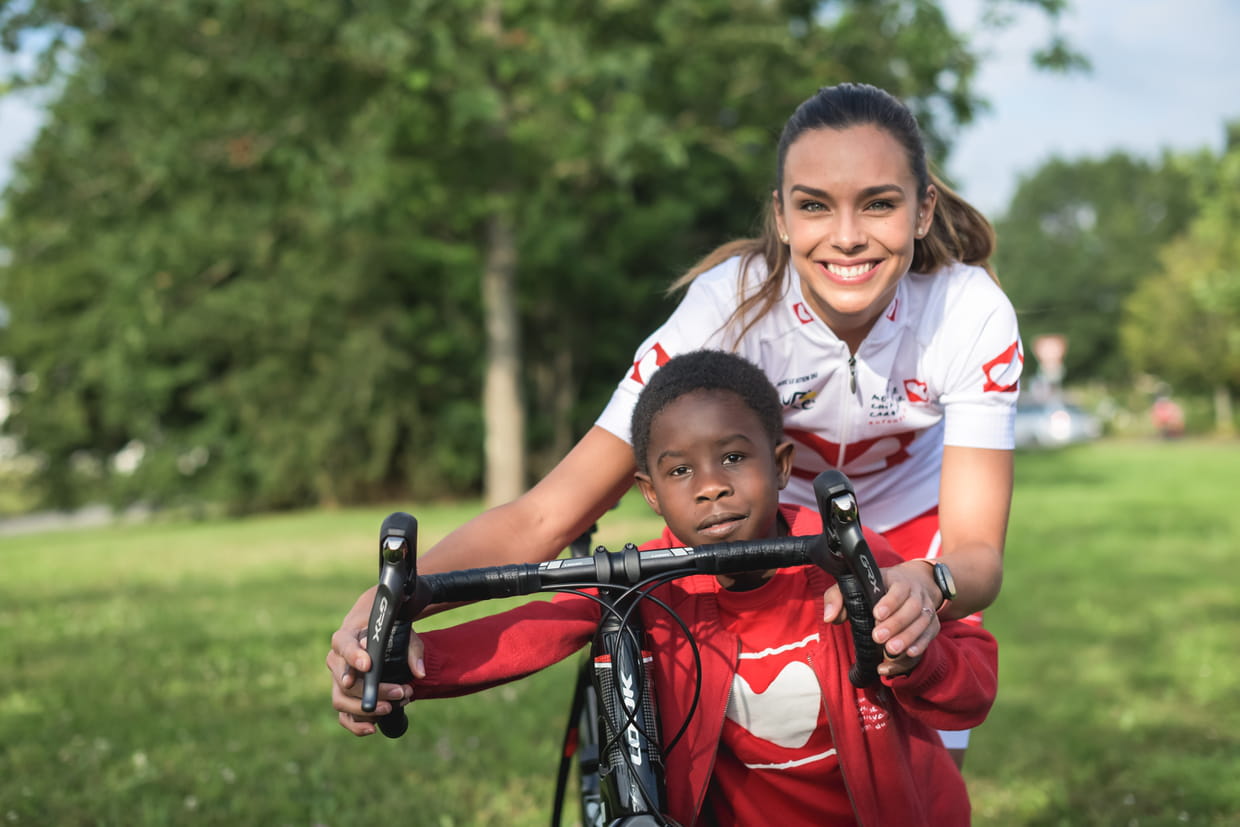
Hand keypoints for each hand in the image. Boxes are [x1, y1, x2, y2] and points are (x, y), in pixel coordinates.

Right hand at [326, 589, 424, 735]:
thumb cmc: (386, 634)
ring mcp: (337, 682)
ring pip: (341, 700)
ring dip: (365, 709)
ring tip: (390, 708)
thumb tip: (419, 672)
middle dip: (373, 689)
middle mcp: (336, 660)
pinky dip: (356, 725)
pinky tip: (373, 728)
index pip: (344, 646)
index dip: (354, 656)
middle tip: (399, 692)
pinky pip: (343, 716)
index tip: (368, 666)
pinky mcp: (343, 698)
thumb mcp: (402, 634)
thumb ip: (412, 650)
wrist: (373, 639)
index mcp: (345, 638)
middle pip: (345, 680)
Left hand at [823, 560, 940, 660]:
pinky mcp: (932, 623)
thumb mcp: (856, 584)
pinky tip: (908, 654)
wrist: (914, 582)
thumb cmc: (876, 587)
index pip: (897, 589)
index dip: (889, 601)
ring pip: (923, 622)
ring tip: (891, 651)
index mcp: (897, 580)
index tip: (876, 614)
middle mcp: (915, 593)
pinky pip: (930, 634)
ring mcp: (926, 608)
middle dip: (896, 624)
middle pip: (912, 608)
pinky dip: (920, 645)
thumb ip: (838, 597)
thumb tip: (829, 617)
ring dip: (908, 637)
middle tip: (879, 638)